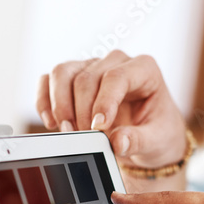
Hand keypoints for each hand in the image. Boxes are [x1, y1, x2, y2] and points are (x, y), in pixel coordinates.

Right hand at [37, 51, 187, 171]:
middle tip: (85, 138)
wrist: (150, 134)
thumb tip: (117, 142)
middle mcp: (116, 62)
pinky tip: (52, 123)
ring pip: (62, 73)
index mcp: (144, 69)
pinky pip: (49, 80)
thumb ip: (139, 140)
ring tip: (69, 131)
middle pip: (86, 77)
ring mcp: (92, 67)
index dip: (104, 102)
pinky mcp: (74, 78)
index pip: (116, 76)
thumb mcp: (158, 140)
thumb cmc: (158, 131)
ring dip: (60, 105)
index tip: (99, 128)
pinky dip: (45, 101)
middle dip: (81, 111)